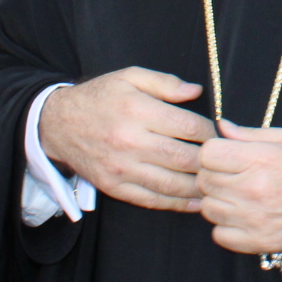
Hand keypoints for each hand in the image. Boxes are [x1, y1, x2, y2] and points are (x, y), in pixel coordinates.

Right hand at [39, 68, 213, 212]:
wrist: (57, 124)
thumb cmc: (99, 97)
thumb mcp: (129, 77)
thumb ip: (165, 83)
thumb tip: (196, 91)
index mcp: (138, 111)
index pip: (188, 126)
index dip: (210, 132)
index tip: (218, 134)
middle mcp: (130, 141)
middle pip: (184, 158)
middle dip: (210, 162)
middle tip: (223, 162)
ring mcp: (122, 168)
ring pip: (171, 183)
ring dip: (198, 187)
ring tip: (216, 184)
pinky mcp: (114, 186)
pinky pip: (151, 199)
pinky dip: (176, 204)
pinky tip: (195, 202)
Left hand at [198, 121, 281, 253]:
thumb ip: (251, 134)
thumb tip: (221, 127)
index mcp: (261, 158)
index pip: (208, 154)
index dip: (214, 153)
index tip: (225, 156)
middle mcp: (253, 188)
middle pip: (205, 181)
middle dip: (215, 175)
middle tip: (233, 176)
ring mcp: (254, 219)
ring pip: (208, 208)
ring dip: (219, 201)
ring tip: (239, 196)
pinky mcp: (259, 243)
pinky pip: (219, 235)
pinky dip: (226, 227)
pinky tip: (244, 217)